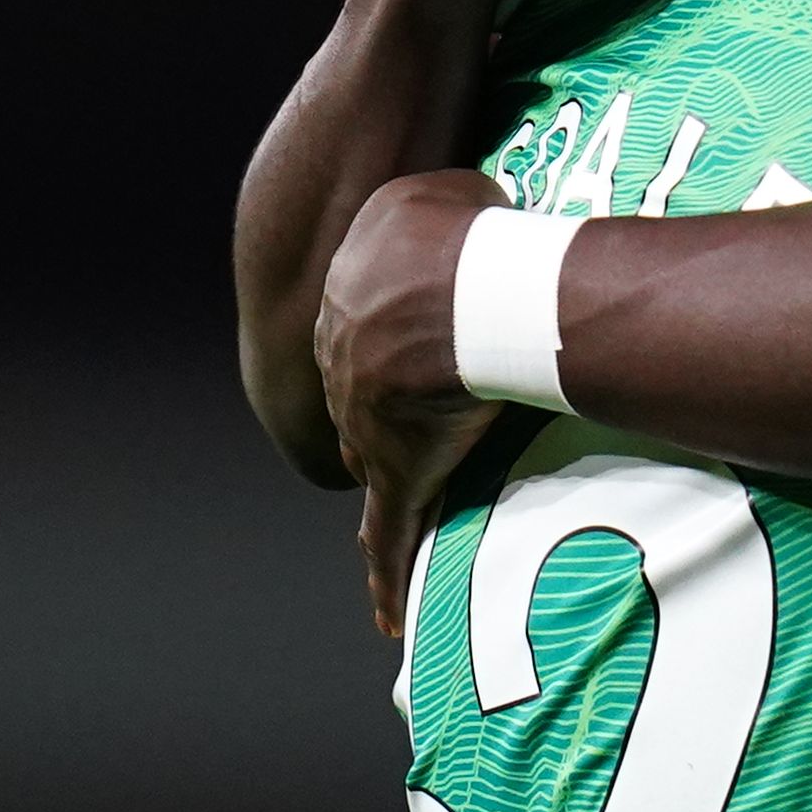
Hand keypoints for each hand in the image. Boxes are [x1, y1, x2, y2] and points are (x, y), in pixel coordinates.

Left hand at [318, 169, 524, 637]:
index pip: (363, 331)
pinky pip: (391, 535)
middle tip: (408, 425)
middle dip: (379, 414)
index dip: (388, 343)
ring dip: (387, 486)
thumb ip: (441, 204)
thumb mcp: (441, 193)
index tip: (405, 352)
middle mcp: (345, 364)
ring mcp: (367, 422)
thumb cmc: (457, 234)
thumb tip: (465, 203)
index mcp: (353, 299)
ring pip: (371, 461)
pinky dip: (386, 576)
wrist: (455, 288)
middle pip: (360, 399)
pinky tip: (385, 618)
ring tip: (394, 520)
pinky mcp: (400, 473)